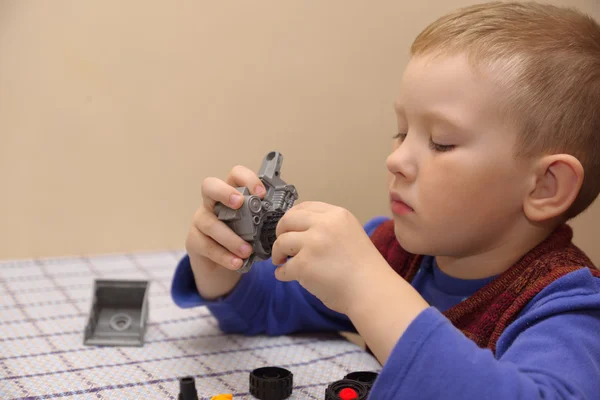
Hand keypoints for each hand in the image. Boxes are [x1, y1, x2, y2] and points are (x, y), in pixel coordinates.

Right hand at [185, 165, 265, 298]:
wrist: (223, 264)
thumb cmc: (242, 239)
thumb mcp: (255, 226)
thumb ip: (265, 218)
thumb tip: (288, 216)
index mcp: (231, 194)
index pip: (235, 175)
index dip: (247, 179)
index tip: (261, 193)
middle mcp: (212, 203)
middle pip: (210, 186)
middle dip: (224, 192)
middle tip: (239, 204)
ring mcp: (201, 220)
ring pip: (210, 223)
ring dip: (230, 238)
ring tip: (246, 251)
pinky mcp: (194, 240)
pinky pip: (207, 246)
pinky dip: (224, 256)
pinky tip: (236, 262)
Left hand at [271, 201, 390, 313]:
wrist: (372, 291)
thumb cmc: (364, 268)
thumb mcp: (351, 233)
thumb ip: (328, 227)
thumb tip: (300, 230)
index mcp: (337, 215)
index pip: (305, 206)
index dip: (292, 217)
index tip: (289, 228)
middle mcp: (324, 224)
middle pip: (288, 220)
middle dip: (280, 232)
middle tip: (282, 245)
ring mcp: (313, 243)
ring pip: (281, 242)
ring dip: (278, 253)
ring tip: (282, 262)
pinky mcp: (304, 264)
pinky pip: (283, 268)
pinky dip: (282, 273)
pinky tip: (287, 276)